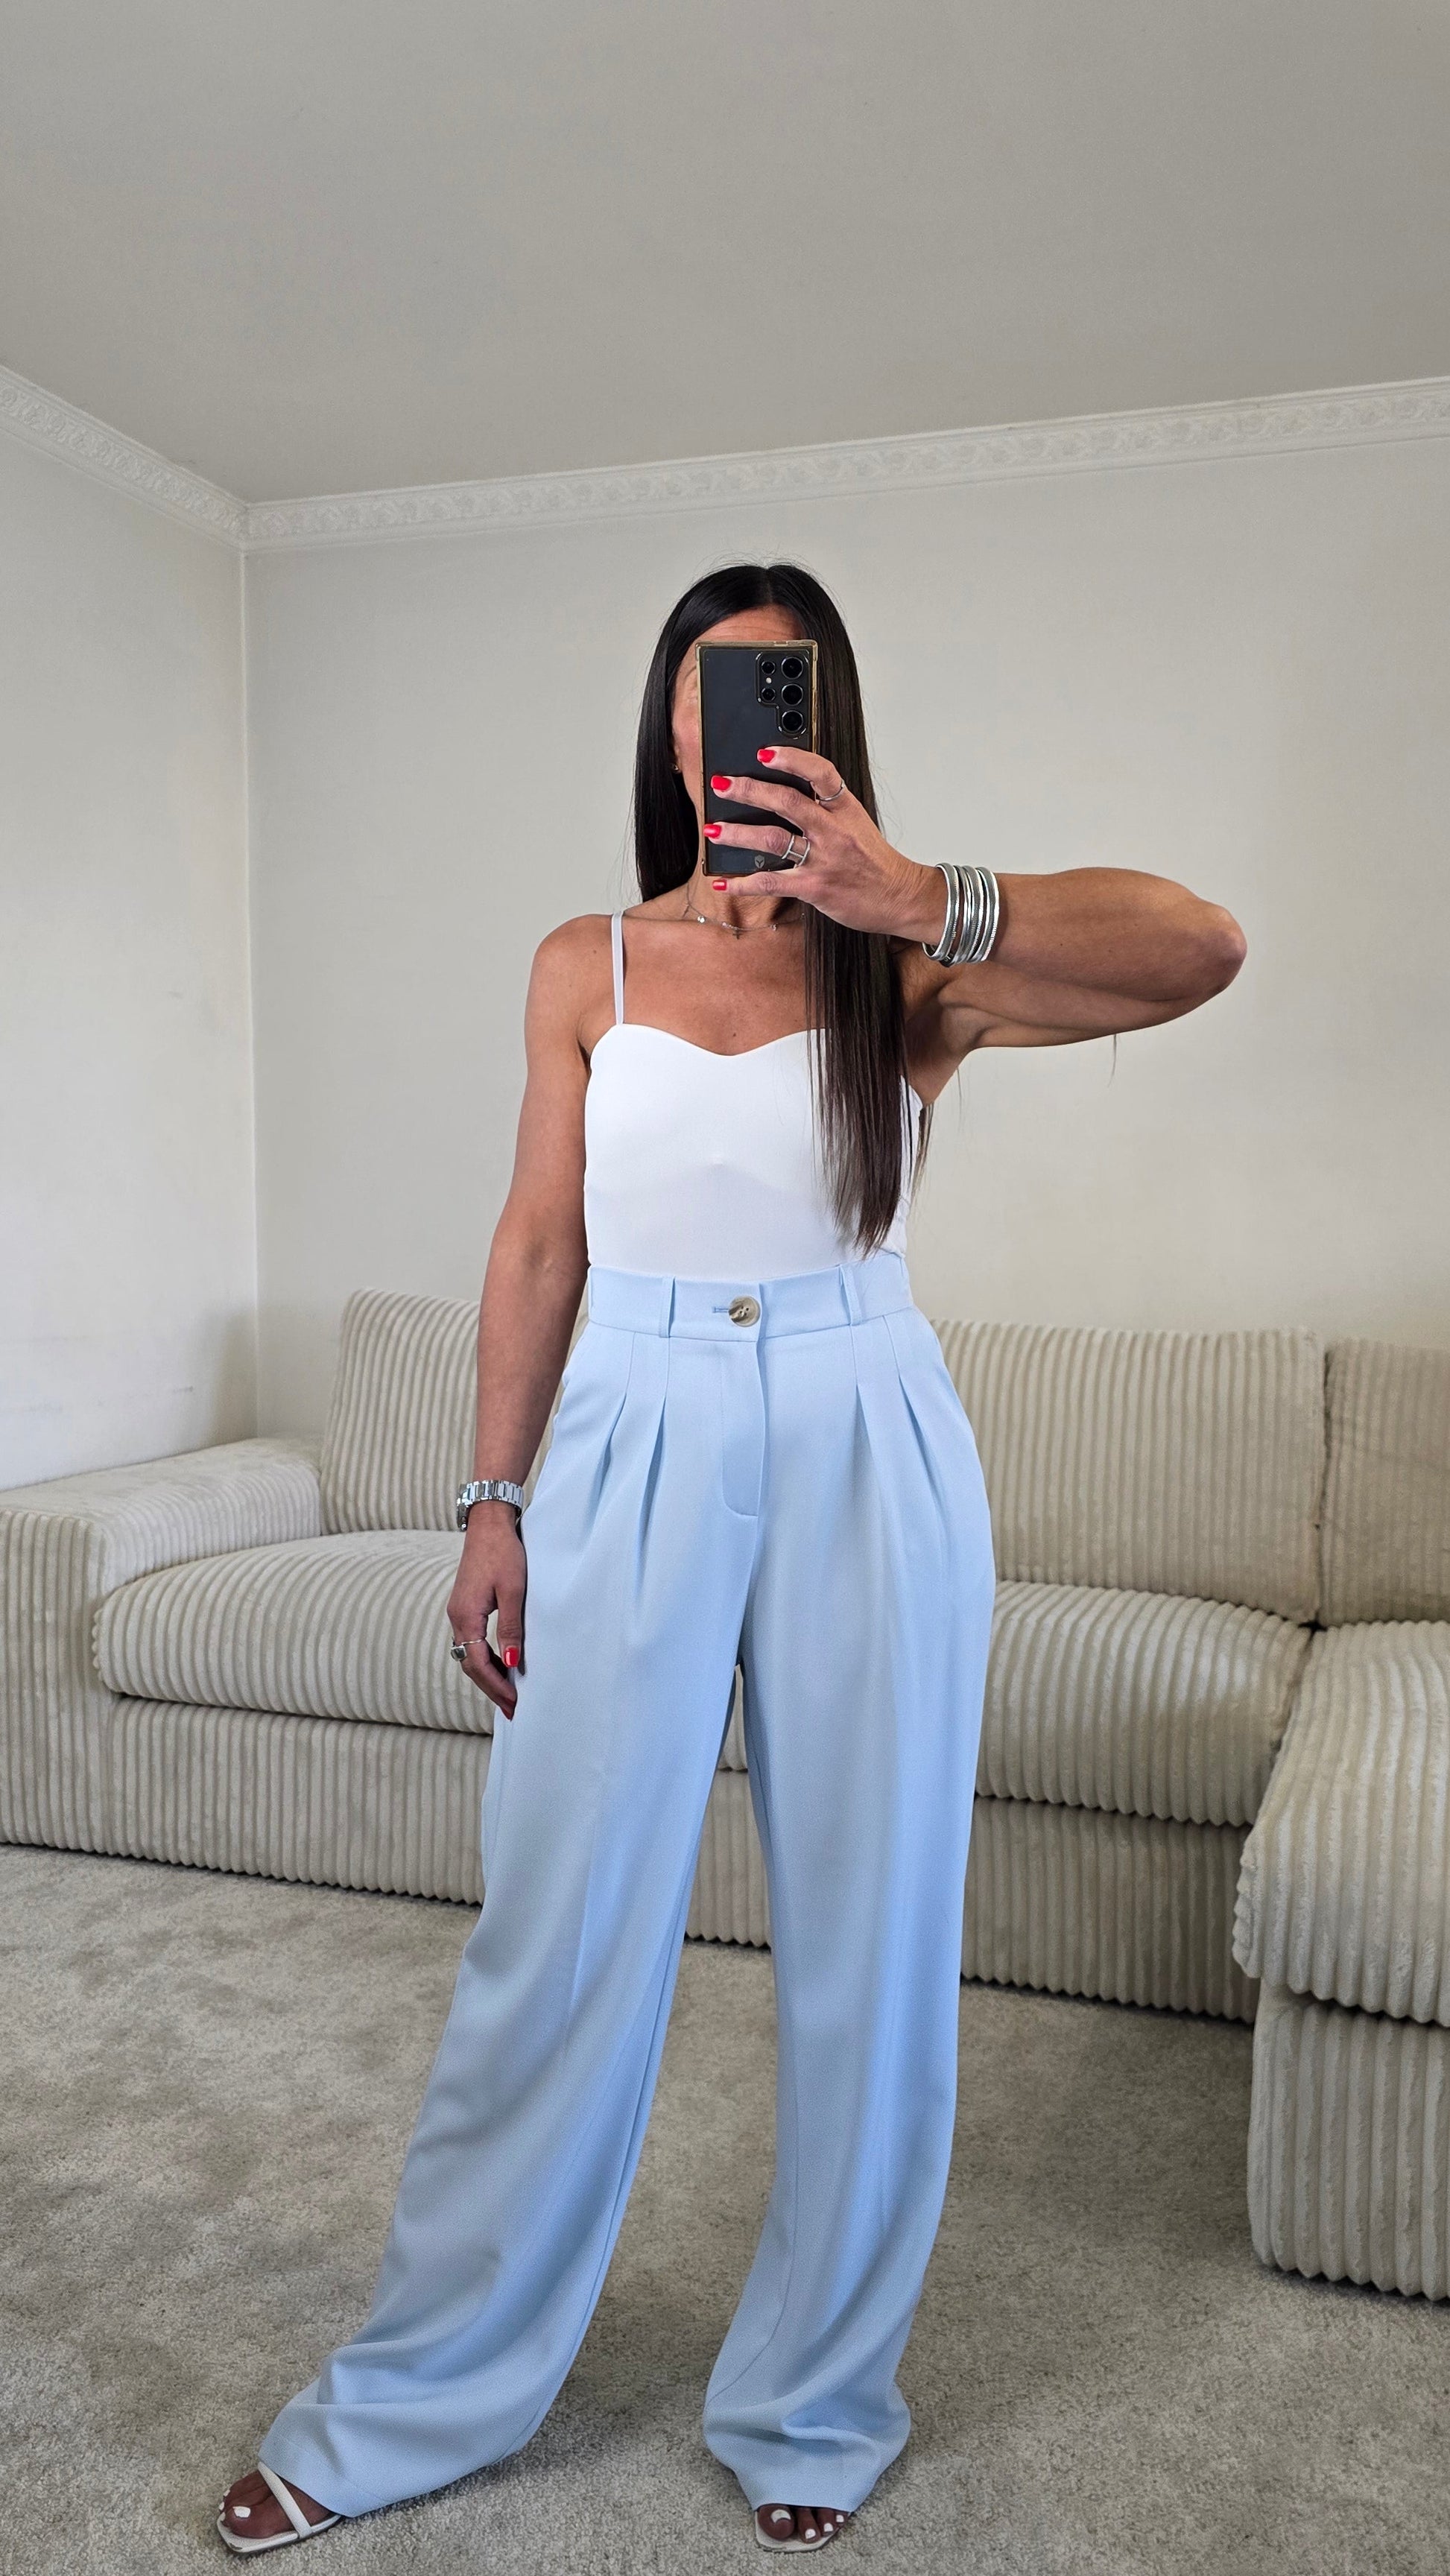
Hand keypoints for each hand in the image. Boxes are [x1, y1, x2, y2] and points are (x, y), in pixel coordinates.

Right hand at [447, 1514, 525, 1719]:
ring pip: (470, 1655)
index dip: (496, 1686)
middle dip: (491, 1689)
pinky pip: (472, 1642)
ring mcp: (459, 1612)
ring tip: (509, 1694)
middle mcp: (456, 1617)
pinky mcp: (465, 1606)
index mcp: (465, 1616)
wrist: (489, 1524)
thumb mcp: (514, 1591)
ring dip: (488, 1676)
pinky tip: (502, 1665)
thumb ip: (512, 1628)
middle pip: (470, 1665)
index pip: (478, 1664)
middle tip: (513, 1709)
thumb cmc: (504, 1553)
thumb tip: (513, 1664)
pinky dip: (486, 1659)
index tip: (515, 1703)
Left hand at [702, 746, 943, 940]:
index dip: (792, 759)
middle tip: (721, 784)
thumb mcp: (856, 825)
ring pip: (773, 839)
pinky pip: (772, 882)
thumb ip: (825, 810)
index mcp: (845, 809)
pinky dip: (743, 883)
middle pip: (787, 802)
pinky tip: (723, 882)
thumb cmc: (874, 862)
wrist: (900, 897)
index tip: (766, 751)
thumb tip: (783, 797)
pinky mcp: (815, 887)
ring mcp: (823, 859)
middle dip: (749, 790)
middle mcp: (833, 830)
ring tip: (712, 829)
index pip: (821, 773)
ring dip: (737, 834)